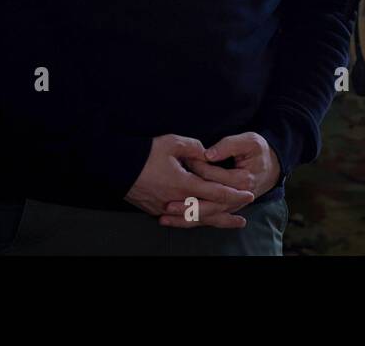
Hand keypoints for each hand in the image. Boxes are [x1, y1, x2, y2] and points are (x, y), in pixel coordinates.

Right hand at [125, 134, 255, 228]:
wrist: (115, 167)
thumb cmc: (145, 153)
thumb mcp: (171, 143)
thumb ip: (193, 147)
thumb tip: (206, 153)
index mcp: (184, 184)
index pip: (215, 192)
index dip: (233, 194)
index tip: (249, 194)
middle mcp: (177, 200)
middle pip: (209, 211)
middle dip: (229, 211)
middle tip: (246, 212)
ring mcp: (165, 208)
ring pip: (196, 219)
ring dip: (216, 221)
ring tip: (233, 223)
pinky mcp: (156, 211)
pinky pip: (181, 220)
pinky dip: (196, 221)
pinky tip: (204, 221)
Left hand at [162, 132, 280, 227]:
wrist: (272, 166)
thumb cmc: (258, 151)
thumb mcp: (249, 141)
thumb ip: (228, 146)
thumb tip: (208, 154)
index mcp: (242, 180)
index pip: (214, 176)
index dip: (198, 168)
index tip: (184, 160)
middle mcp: (237, 197)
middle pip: (208, 203)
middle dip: (186, 205)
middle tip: (167, 204)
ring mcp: (232, 206)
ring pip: (207, 215)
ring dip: (185, 218)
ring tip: (165, 217)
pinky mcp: (227, 209)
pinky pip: (208, 219)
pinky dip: (192, 222)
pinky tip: (175, 222)